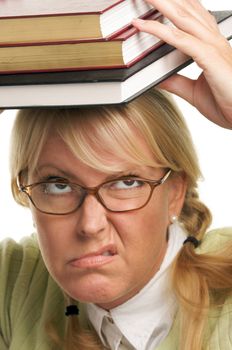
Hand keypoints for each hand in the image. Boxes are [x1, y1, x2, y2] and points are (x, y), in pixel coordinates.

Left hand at [133, 0, 231, 128]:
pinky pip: (180, 40)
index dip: (173, 4)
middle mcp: (212, 41)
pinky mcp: (210, 57)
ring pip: (181, 18)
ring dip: (160, 3)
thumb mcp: (193, 91)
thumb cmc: (227, 103)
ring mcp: (212, 47)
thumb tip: (157, 78)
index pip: (190, 16)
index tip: (156, 0)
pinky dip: (159, 30)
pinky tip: (142, 25)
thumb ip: (175, 82)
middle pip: (185, 10)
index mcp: (211, 46)